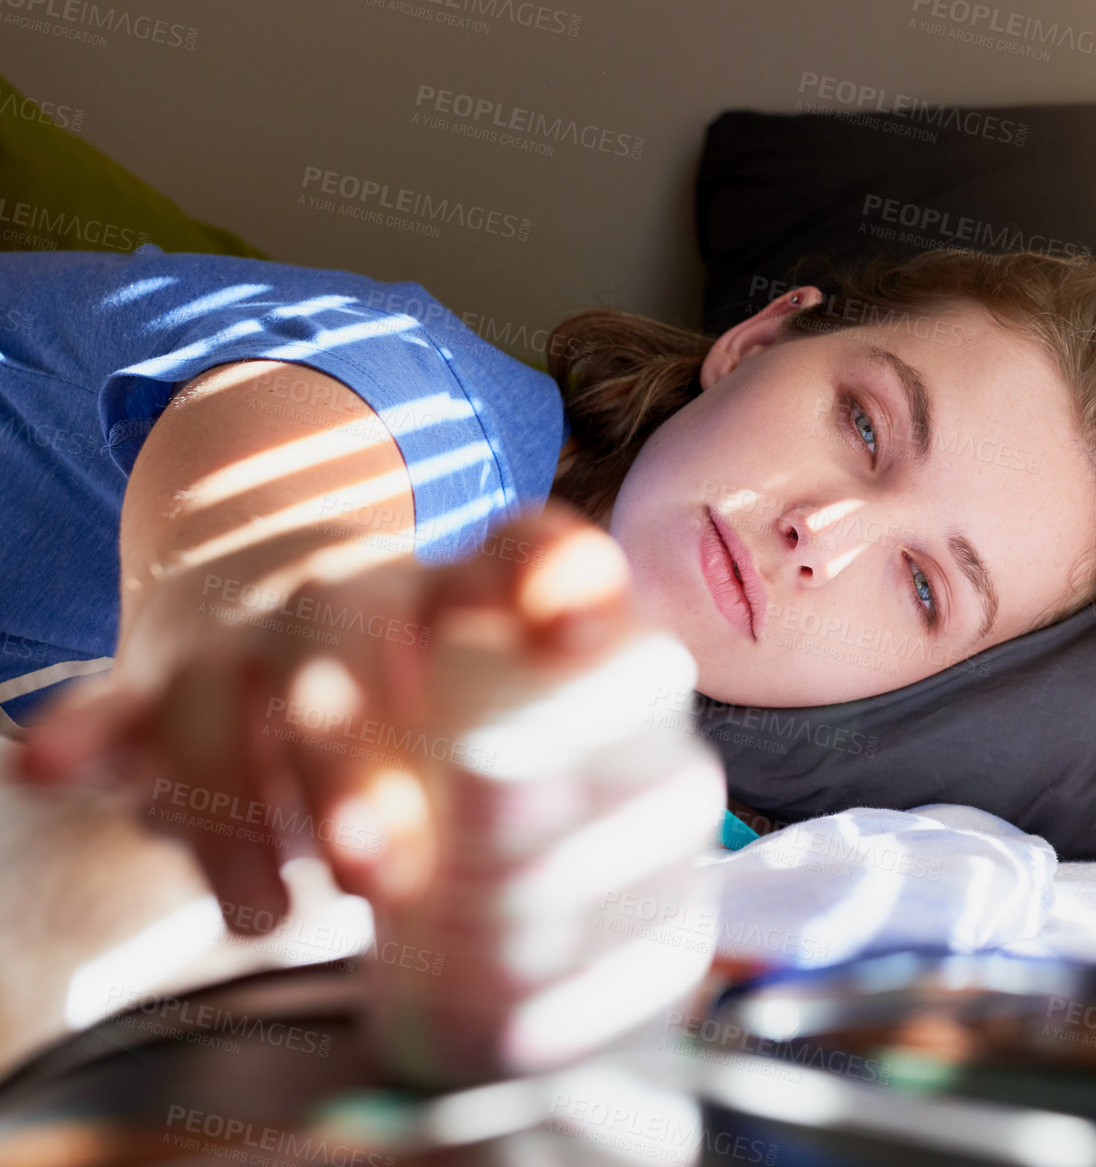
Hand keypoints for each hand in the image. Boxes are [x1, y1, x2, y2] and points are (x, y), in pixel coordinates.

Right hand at [16, 501, 716, 941]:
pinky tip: (59, 765)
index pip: (513, 548)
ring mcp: (262, 634)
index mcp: (462, 592)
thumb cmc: (429, 684)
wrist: (297, 620)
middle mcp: (361, 600)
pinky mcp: (174, 674)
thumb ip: (584, 708)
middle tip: (391, 866)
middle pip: (355, 643)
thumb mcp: (512, 690)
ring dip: (246, 796)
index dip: (541, 564)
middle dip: (363, 756)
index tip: (562, 598)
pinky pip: (126, 699)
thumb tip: (668, 780)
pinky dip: (89, 729)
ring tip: (276, 914)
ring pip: (233, 688)